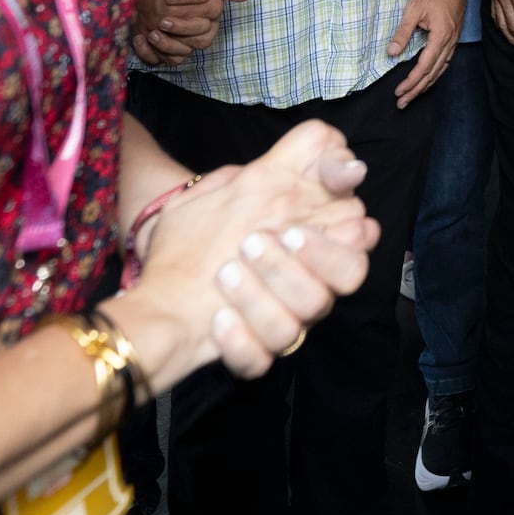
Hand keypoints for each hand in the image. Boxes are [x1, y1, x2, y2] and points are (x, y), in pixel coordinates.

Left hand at [106, 118, 379, 384]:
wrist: (152, 290)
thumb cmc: (196, 237)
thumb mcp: (235, 182)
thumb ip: (290, 158)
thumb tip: (347, 164)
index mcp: (308, 243)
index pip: (361, 234)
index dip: (349, 225)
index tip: (304, 216)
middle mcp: (307, 281)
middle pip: (351, 273)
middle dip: (315, 254)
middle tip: (258, 240)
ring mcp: (286, 320)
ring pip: (309, 312)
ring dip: (266, 290)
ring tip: (226, 272)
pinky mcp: (255, 353)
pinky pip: (263, 355)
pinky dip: (242, 339)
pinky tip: (220, 319)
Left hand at [387, 0, 468, 106]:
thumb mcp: (413, 9)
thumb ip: (403, 32)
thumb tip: (392, 53)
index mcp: (441, 36)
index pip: (425, 66)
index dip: (412, 81)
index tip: (399, 91)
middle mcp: (450, 42)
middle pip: (433, 73)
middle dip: (417, 90)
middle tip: (402, 103)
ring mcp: (454, 42)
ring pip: (441, 70)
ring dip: (426, 86)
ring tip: (412, 97)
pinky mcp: (454, 39)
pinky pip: (445, 63)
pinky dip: (435, 75)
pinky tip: (427, 80)